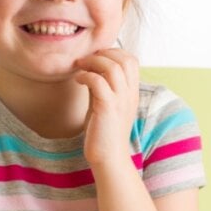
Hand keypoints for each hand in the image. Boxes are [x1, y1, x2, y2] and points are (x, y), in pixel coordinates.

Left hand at [74, 48, 138, 166]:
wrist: (108, 158)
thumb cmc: (104, 132)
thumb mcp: (106, 103)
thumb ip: (103, 85)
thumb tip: (90, 67)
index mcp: (132, 92)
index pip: (132, 60)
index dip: (113, 52)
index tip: (96, 58)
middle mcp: (129, 94)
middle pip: (125, 59)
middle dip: (103, 53)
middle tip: (86, 60)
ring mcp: (120, 101)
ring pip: (113, 67)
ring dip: (93, 62)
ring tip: (80, 67)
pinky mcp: (108, 109)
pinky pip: (98, 82)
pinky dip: (86, 76)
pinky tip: (78, 80)